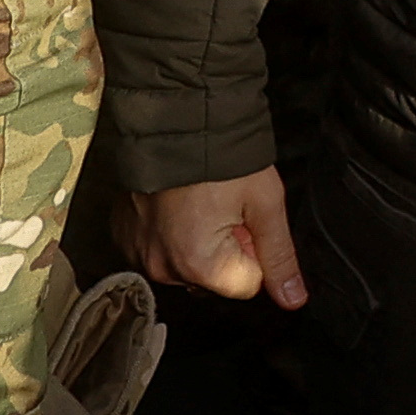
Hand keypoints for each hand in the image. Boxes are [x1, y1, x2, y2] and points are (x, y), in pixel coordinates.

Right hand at [123, 169, 306, 307]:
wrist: (173, 114)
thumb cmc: (223, 156)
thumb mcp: (265, 203)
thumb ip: (279, 256)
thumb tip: (294, 300)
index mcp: (199, 265)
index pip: (246, 284)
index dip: (254, 248)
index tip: (245, 216)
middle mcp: (161, 268)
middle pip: (211, 278)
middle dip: (224, 249)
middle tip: (222, 204)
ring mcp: (136, 251)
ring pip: (184, 263)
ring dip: (195, 241)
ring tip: (197, 199)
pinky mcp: (122, 234)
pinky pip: (155, 248)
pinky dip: (167, 232)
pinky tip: (174, 202)